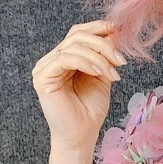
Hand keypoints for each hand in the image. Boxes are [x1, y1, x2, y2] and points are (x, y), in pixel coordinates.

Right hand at [32, 19, 125, 151]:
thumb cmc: (90, 109)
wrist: (82, 135)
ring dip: (99, 57)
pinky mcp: (42, 78)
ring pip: (73, 46)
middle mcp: (51, 60)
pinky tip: (99, 73)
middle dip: (103, 45)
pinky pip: (65, 58)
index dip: (97, 27)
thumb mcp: (103, 74)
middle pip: (77, 36)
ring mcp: (44, 68)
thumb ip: (105, 54)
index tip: (117, 30)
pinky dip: (86, 62)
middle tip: (120, 61)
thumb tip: (114, 31)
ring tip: (112, 73)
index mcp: (64, 58)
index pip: (78, 32)